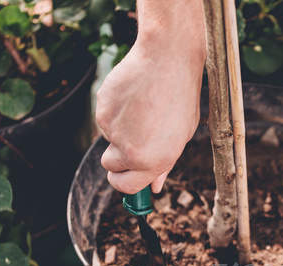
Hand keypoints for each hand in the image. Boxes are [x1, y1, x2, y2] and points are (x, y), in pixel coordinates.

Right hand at [96, 3, 205, 193]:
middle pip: (110, 166)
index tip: (125, 174)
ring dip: (120, 129)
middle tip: (133, 137)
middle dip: (117, 158)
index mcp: (155, 161)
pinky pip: (104, 118)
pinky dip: (115, 110)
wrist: (167, 60)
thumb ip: (164, 163)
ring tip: (142, 107)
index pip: (126, 187)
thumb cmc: (180, 96)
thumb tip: (154, 186)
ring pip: (108, 138)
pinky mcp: (101, 111)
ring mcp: (114, 132)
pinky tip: (133, 96)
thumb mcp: (181, 136)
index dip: (123, 181)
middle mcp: (132, 152)